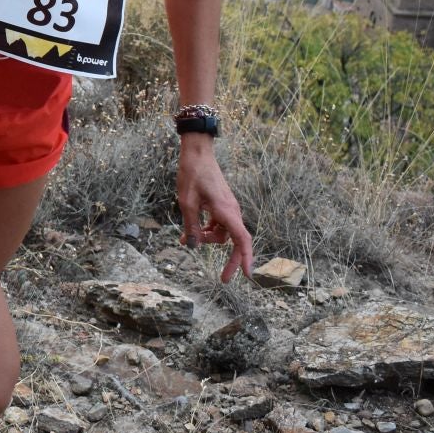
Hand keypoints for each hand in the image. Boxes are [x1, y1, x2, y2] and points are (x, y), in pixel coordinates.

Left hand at [175, 136, 252, 282]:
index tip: (247, 276)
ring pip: (223, 233)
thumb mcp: (186, 202)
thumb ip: (191, 226)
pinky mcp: (221, 205)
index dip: (246, 258)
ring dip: (208, 239)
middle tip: (222, 279)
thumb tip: (193, 247)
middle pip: (235, 241)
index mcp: (226, 211)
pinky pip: (218, 224)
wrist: (197, 153)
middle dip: (229, 260)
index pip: (242, 240)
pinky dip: (206, 230)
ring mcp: (227, 208)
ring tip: (186, 240)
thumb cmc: (192, 174)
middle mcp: (231, 211)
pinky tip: (190, 232)